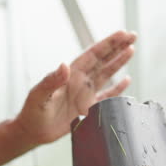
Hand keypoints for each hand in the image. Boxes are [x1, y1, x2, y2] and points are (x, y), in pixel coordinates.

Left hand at [15, 30, 135, 143]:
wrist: (33, 131)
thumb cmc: (32, 112)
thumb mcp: (39, 95)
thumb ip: (52, 81)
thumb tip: (64, 65)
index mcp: (70, 75)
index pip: (92, 54)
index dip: (108, 44)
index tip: (121, 34)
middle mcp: (80, 81)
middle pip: (102, 60)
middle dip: (117, 47)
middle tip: (132, 35)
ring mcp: (85, 94)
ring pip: (106, 74)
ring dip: (118, 62)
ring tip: (131, 50)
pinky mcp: (88, 108)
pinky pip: (107, 96)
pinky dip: (117, 89)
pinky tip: (127, 80)